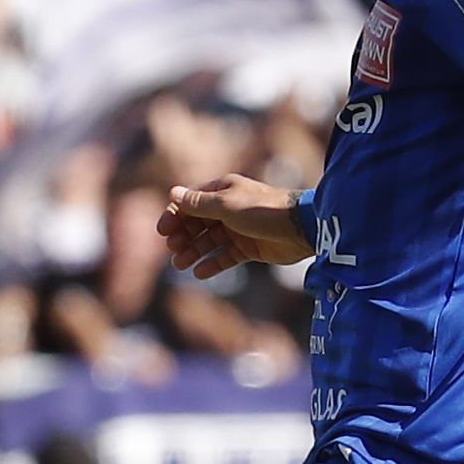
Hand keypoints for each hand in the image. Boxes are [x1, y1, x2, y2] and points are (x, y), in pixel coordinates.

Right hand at [159, 177, 310, 277]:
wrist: (300, 228)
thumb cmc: (262, 210)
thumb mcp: (226, 205)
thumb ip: (199, 203)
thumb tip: (172, 193)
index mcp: (222, 191)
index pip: (190, 203)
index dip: (174, 216)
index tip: (163, 232)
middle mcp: (229, 208)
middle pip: (197, 223)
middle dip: (183, 236)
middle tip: (173, 250)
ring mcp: (239, 229)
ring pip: (210, 241)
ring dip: (194, 251)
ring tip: (180, 264)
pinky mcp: (250, 248)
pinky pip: (226, 256)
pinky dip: (213, 264)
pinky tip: (199, 273)